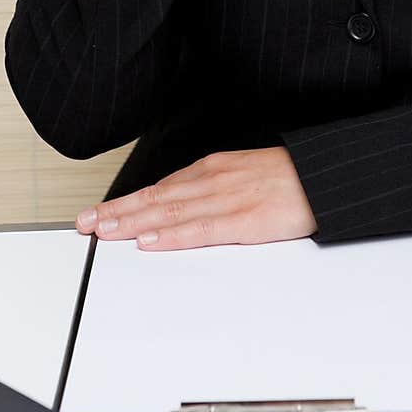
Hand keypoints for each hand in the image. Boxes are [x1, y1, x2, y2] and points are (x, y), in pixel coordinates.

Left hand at [75, 146, 317, 249]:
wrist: (327, 176)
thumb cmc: (291, 179)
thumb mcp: (244, 175)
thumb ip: (213, 189)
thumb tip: (183, 207)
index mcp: (212, 170)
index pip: (158, 188)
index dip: (125, 202)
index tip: (98, 213)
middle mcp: (213, 180)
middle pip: (155, 199)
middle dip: (116, 212)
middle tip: (84, 225)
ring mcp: (227, 199)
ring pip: (169, 213)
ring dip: (132, 224)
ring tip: (102, 233)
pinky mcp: (245, 220)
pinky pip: (200, 230)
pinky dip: (171, 236)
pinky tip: (149, 241)